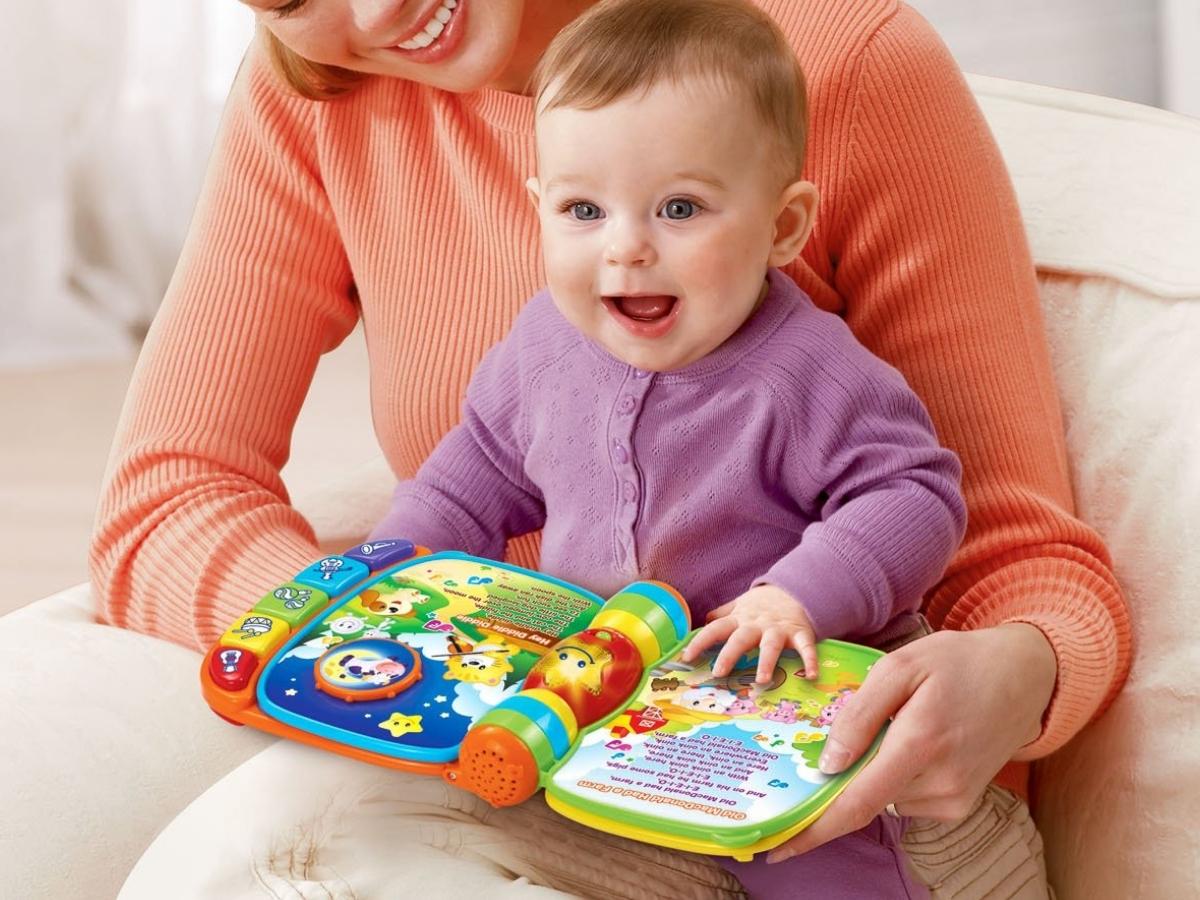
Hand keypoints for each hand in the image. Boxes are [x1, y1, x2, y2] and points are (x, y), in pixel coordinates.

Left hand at [680, 584, 818, 683]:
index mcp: (740, 619)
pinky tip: (811, 675)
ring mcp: (779, 629)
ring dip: (766, 661)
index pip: (715, 629)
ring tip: (762, 680)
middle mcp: (757, 625)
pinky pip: (806, 647)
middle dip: (729, 654)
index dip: (700, 642)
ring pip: (771, 645)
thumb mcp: (740, 605)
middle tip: (719, 672)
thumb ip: (722, 614)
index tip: (686, 657)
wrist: (796, 588)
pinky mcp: (801, 633)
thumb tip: (702, 621)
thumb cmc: (764, 604)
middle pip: (740, 638)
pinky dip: (810, 660)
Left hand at [765, 622, 1056, 862]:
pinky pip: (906, 797)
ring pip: (884, 796)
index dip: (816, 829)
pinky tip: (914, 742)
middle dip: (839, 781)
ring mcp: (954, 799)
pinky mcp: (960, 805)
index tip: (780, 847)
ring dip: (871, 771)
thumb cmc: (957, 663)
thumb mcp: (900, 666)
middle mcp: (940, 782)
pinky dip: (895, 775)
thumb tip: (829, 764)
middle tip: (828, 750)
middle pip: (866, 797)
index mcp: (920, 742)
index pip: (858, 802)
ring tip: (894, 727)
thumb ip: (860, 713)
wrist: (1023, 677)